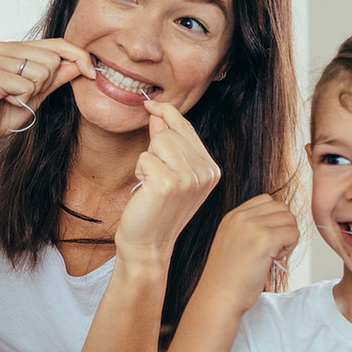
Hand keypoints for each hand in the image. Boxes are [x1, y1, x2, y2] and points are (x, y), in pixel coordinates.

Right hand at [0, 39, 94, 154]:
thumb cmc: (3, 113)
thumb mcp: (38, 94)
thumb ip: (57, 77)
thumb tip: (81, 63)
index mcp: (14, 48)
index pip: (56, 43)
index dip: (78, 56)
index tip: (93, 73)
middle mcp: (2, 48)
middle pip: (52, 59)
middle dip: (47, 83)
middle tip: (25, 95)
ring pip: (41, 72)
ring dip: (33, 93)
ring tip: (13, 98)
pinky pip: (26, 86)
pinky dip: (22, 100)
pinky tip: (5, 102)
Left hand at [114, 101, 220, 265]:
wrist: (149, 246)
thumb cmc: (156, 210)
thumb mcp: (170, 172)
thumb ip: (168, 142)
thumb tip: (158, 112)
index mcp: (211, 169)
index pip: (187, 128)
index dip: (167, 113)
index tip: (151, 106)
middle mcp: (206, 173)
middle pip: (170, 132)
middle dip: (155, 148)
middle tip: (156, 177)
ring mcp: (189, 178)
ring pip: (159, 141)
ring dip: (147, 160)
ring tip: (151, 183)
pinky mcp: (168, 184)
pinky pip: (144, 158)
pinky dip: (139, 172)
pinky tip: (146, 191)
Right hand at [194, 194, 298, 316]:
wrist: (218, 297)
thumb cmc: (228, 278)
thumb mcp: (232, 242)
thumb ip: (250, 228)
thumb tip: (280, 222)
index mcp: (232, 216)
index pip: (266, 200)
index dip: (274, 219)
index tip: (267, 239)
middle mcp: (241, 216)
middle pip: (281, 207)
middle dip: (284, 227)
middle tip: (273, 249)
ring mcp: (252, 226)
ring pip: (290, 219)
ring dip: (288, 237)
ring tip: (273, 255)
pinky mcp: (264, 240)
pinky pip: (293, 234)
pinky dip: (290, 247)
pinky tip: (274, 259)